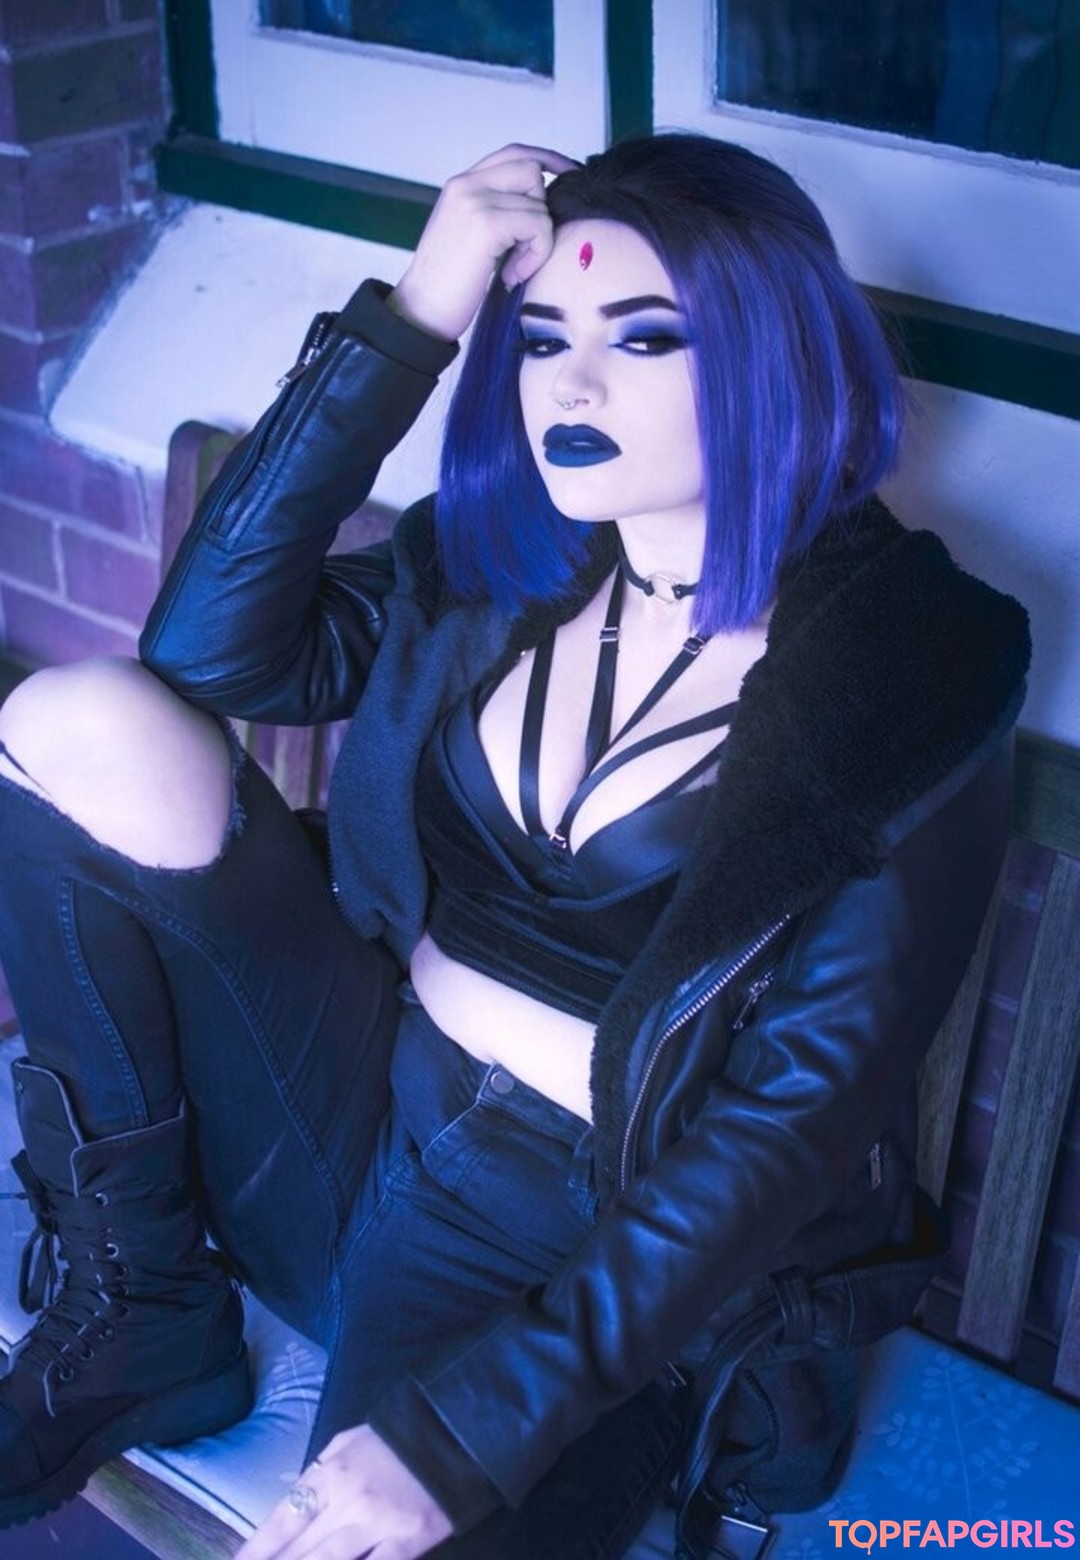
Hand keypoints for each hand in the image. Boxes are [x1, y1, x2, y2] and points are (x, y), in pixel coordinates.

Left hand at [235, 1424, 453, 1559]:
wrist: (455, 1431)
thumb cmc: (396, 1439)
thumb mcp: (348, 1443)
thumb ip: (319, 1474)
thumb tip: (293, 1508)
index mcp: (331, 1473)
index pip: (283, 1520)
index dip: (256, 1550)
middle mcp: (348, 1501)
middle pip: (298, 1549)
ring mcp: (378, 1524)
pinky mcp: (408, 1541)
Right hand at [389, 143, 578, 342]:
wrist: (420, 312)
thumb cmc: (446, 285)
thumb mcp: (469, 236)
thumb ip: (495, 212)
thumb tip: (540, 205)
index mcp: (461, 184)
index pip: (513, 154)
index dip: (547, 161)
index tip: (569, 175)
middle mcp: (466, 184)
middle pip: (531, 171)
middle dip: (540, 210)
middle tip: (523, 250)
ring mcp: (475, 201)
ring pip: (538, 204)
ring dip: (537, 243)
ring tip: (513, 270)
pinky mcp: (487, 224)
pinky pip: (539, 226)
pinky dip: (536, 254)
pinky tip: (513, 276)